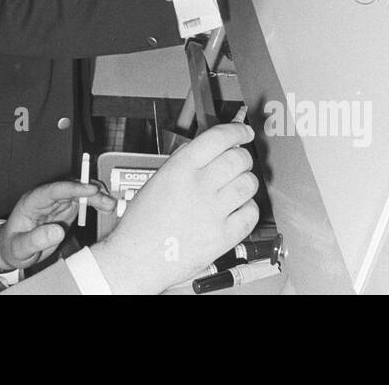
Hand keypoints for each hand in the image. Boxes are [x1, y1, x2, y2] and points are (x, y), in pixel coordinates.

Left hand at [0, 181, 114, 270]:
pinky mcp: (65, 209)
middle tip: (108, 202)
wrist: (13, 250)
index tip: (90, 189)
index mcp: (32, 202)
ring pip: (78, 193)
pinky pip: (82, 201)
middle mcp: (46, 199)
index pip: (54, 190)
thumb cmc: (13, 247)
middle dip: (90, 192)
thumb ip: (36, 240)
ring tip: (111, 206)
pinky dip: (94, 202)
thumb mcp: (20, 248)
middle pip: (70, 189)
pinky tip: (105, 207)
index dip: (73, 188)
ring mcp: (56, 202)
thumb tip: (58, 231)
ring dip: (96, 196)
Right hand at [90, 122, 259, 294]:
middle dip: (242, 157)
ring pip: (249, 184)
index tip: (243, 132)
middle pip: (239, 159)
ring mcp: (214, 212)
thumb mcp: (157, 180)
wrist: (137, 258)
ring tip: (236, 187)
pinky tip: (236, 209)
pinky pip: (251, 213)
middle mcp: (199, 187)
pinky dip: (247, 208)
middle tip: (238, 161)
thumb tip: (210, 148)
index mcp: (180, 169)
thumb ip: (184, 162)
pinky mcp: (224, 236)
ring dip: (246, 181)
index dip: (237, 131)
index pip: (219, 138)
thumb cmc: (142, 222)